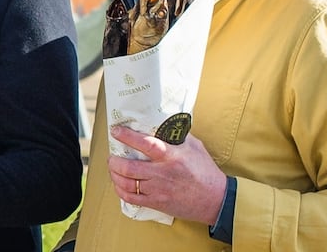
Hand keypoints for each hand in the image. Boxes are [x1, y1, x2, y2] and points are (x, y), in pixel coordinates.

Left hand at [106, 125, 226, 224]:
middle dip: (114, 161)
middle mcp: (162, 173)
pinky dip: (120, 191)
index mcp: (172, 156)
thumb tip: (164, 123)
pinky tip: (119, 184)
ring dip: (114, 175)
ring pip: (127, 183)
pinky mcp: (157, 203)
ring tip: (113, 168)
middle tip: (112, 155)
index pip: (146, 143)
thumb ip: (178, 136)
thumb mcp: (195, 147)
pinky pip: (131, 198)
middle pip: (129, 167)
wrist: (215, 199)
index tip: (116, 130)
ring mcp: (158, 190)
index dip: (128, 136)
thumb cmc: (205, 171)